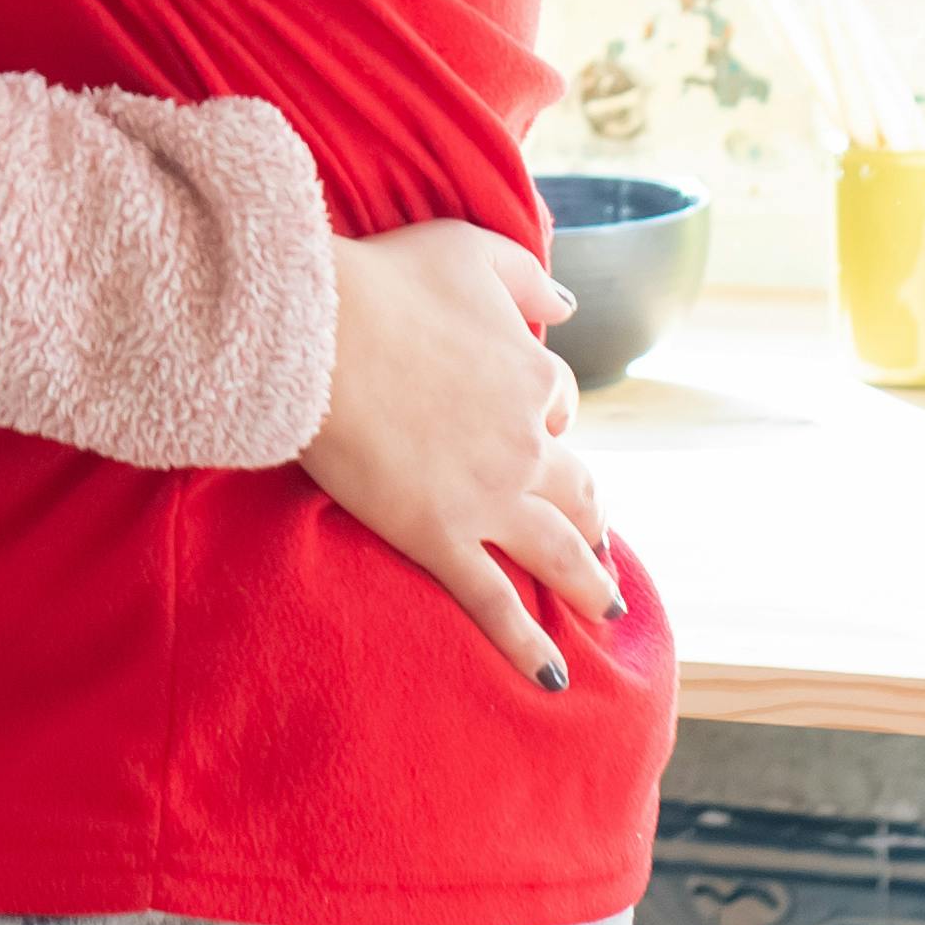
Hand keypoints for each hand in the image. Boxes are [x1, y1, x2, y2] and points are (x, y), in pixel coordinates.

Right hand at [302, 220, 621, 686]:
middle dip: (593, 519)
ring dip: (589, 582)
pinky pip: (494, 603)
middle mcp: (526, 444)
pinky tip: (553, 675)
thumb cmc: (387, 279)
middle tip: (602, 543)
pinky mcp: (438, 538)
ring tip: (607, 607)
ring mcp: (486, 498)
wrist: (317, 331)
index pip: (559, 402)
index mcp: (532, 375)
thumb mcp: (472, 250)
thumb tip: (569, 305)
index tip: (540, 426)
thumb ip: (529, 276)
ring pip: (555, 551)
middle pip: (579, 489)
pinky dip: (527, 644)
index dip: (550, 413)